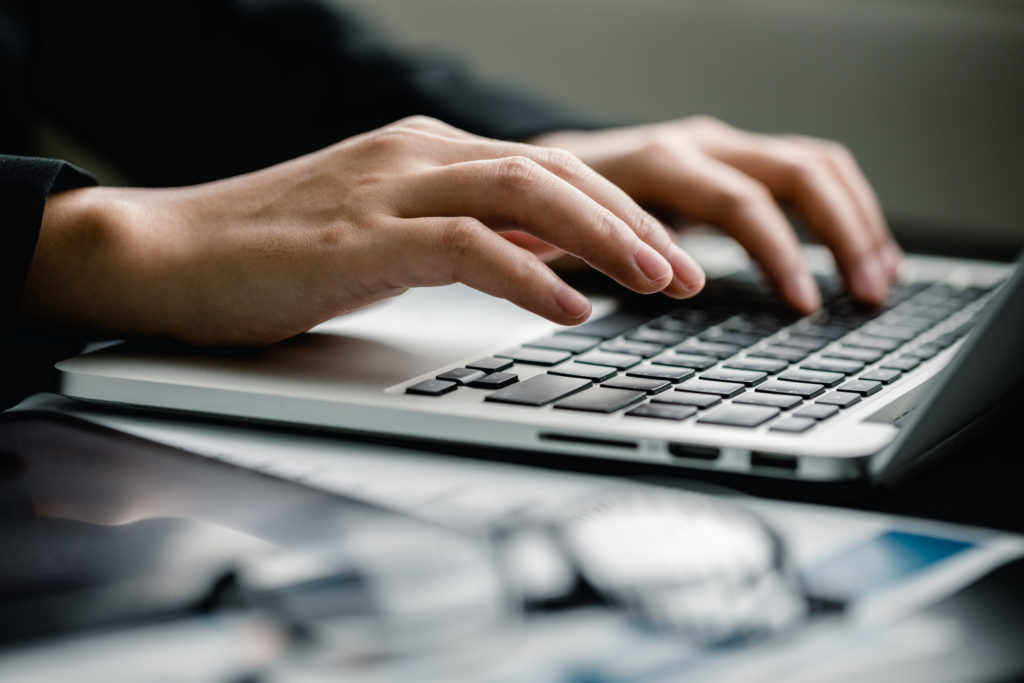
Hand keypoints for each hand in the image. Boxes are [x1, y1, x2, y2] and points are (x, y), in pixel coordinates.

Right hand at [23, 117, 704, 344]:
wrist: (168, 255)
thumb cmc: (273, 254)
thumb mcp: (387, 237)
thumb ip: (459, 237)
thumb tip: (537, 264)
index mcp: (427, 153)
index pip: (549, 169)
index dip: (619, 212)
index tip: (667, 258)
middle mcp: (418, 155)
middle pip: (556, 171)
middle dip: (634, 224)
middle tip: (688, 273)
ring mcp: (390, 188)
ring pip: (527, 192)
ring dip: (605, 239)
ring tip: (660, 283)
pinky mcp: (362, 235)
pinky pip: (469, 245)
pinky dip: (530, 276)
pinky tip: (573, 310)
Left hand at [531, 116, 902, 311]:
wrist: (541, 164)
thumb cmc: (552, 205)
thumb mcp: (567, 233)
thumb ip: (611, 255)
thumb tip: (659, 290)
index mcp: (659, 160)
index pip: (739, 200)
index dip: (778, 252)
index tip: (804, 304)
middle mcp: (699, 145)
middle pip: (798, 171)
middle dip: (842, 233)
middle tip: (867, 294)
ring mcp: (721, 149)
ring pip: (815, 165)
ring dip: (856, 220)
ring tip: (880, 279)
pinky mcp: (733, 162)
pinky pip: (805, 176)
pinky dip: (841, 211)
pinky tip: (860, 254)